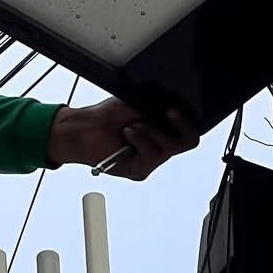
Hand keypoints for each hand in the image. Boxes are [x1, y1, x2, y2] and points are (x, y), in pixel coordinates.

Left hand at [47, 99, 198, 180]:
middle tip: (168, 113)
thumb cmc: (107, 116)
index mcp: (162, 129)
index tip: (175, 109)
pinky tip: (127, 134)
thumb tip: (177, 102)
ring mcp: (150, 159)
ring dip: (152, 131)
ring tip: (133, 125)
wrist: (84, 128)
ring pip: (168, 149)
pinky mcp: (139, 170)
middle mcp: (159, 145)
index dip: (188, 121)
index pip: (188, 129)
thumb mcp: (138, 103)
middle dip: (179, 125)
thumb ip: (159, 105)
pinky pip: (151, 156)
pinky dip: (140, 140)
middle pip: (187, 142)